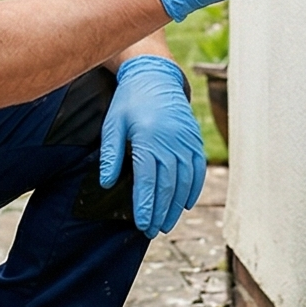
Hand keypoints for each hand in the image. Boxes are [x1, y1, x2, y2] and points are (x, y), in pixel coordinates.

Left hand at [98, 56, 204, 233]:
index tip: (142, 224)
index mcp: (148, 138)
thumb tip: (107, 183)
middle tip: (153, 231)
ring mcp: (186, 140)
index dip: (146, 205)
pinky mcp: (195, 139)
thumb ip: (110, 155)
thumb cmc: (129, 101)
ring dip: (177, 206)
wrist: (156, 75)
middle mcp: (171, 141)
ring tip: (167, 224)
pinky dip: (194, 189)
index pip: (148, 180)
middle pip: (168, 185)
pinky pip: (198, 169)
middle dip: (160, 212)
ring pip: (185, 181)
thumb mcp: (113, 124)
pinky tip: (186, 204)